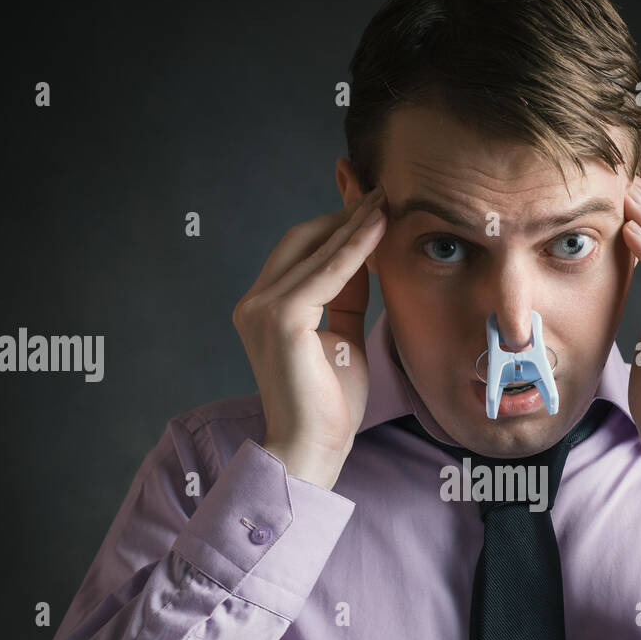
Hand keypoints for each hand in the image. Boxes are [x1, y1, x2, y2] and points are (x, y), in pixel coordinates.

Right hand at [231, 185, 386, 488]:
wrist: (313, 448)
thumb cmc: (330, 405)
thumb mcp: (343, 338)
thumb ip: (347, 297)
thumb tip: (364, 257)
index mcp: (264, 307)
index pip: (300, 251)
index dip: (336, 224)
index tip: (370, 201)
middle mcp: (254, 302)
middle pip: (301, 240)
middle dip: (343, 212)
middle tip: (381, 191)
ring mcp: (262, 309)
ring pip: (313, 250)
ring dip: (353, 223)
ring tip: (386, 201)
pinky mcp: (281, 320)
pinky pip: (326, 274)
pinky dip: (355, 248)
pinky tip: (379, 228)